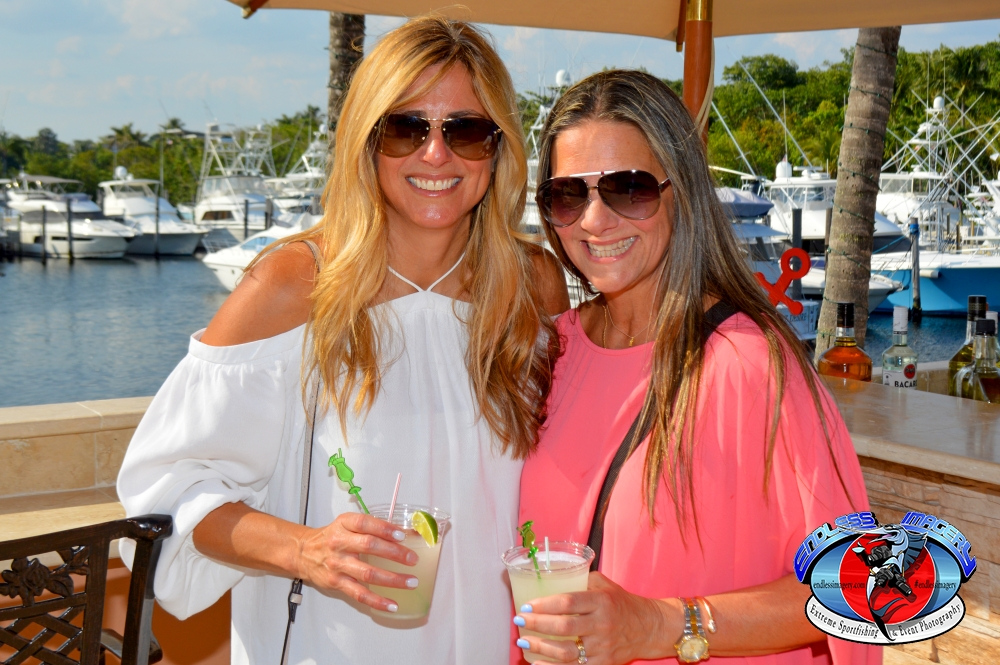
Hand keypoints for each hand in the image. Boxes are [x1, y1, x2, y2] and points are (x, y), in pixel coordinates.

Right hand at [295, 512, 417, 611]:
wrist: (303, 553)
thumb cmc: (331, 537)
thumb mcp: (348, 524)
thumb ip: (373, 527)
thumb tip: (407, 532)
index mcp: (344, 524)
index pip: (365, 523)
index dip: (385, 529)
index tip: (403, 535)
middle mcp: (340, 543)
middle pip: (369, 546)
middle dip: (394, 553)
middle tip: (413, 559)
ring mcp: (338, 564)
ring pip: (368, 573)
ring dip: (392, 579)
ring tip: (411, 581)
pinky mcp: (337, 583)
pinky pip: (359, 594)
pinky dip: (377, 601)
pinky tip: (392, 604)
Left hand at [513, 572, 676, 663]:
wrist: (650, 627)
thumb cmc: (622, 602)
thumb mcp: (605, 585)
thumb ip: (580, 580)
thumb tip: (549, 577)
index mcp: (601, 601)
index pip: (568, 602)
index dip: (545, 605)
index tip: (527, 606)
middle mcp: (602, 624)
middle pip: (564, 627)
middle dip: (537, 625)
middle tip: (519, 621)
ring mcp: (603, 646)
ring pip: (567, 652)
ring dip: (541, 648)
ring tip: (523, 642)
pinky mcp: (603, 663)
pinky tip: (537, 663)